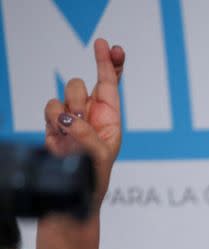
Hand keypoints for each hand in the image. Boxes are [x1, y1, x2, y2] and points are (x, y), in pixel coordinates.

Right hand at [43, 39, 124, 204]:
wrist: (73, 195)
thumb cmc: (94, 177)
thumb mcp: (100, 156)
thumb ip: (87, 135)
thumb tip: (70, 119)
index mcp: (110, 117)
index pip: (110, 83)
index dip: (110, 62)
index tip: (110, 45)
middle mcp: (90, 114)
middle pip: (81, 83)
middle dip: (79, 94)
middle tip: (82, 113)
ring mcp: (70, 118)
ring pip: (63, 94)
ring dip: (68, 111)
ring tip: (72, 134)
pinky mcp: (53, 125)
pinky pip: (50, 108)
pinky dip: (54, 119)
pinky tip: (60, 135)